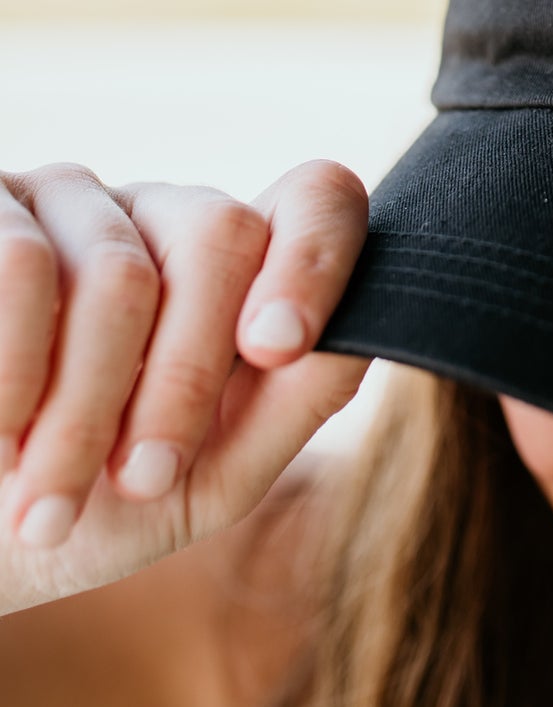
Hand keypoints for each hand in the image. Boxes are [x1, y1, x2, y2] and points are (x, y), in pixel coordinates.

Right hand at [0, 160, 371, 613]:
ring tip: (42, 507)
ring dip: (81, 414)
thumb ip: (296, 404)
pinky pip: (20, 264)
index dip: (314, 255)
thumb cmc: (89, 509)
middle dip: (185, 379)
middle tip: (139, 482)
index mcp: (234, 269)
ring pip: (116, 273)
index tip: (275, 348)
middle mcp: (157, 214)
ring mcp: (66, 201)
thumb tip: (364, 332)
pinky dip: (12, 374)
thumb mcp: (207, 479)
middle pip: (221, 233)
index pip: (315, 197)